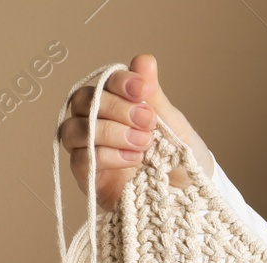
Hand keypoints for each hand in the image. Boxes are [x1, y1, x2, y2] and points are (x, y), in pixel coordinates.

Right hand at [58, 54, 213, 210]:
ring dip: (110, 132)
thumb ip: (154, 96)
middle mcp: (96, 122)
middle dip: (117, 108)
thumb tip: (144, 60)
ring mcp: (89, 149)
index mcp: (117, 104)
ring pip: (75, 129)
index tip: (143, 89)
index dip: (119, 81)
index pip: (104, 82)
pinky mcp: (89, 176)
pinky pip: (82, 159)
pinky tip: (134, 160)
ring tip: (144, 143)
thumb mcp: (174, 125)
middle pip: (83, 101)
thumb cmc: (182, 159)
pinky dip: (108, 156)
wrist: (191, 198)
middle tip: (149, 121)